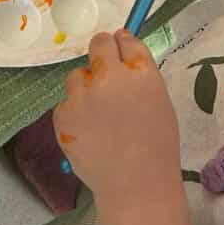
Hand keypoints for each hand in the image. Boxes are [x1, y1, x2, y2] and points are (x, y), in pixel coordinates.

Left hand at [53, 30, 180, 200]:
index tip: (120, 52)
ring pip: (77, 76)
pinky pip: (66, 103)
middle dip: (102, 52)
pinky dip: (74, 113)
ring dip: (85, 87)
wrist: (135, 185)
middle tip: (106, 72)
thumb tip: (123, 49)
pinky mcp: (63, 115)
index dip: (122, 44)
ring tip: (98, 115)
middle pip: (99, 43)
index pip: (126, 40)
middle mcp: (110, 76)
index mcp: (141, 72)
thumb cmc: (156, 146)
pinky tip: (88, 132)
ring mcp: (82, 95)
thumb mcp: (160, 102)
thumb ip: (140, 75)